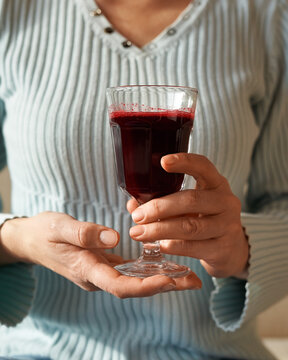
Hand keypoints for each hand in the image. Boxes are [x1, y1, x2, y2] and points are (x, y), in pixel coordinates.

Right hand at [0, 211, 200, 297]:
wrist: (31, 239)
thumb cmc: (43, 232)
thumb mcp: (60, 227)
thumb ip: (85, 233)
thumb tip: (115, 238)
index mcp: (86, 270)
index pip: (121, 285)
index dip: (147, 286)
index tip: (171, 280)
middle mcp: (97, 276)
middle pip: (135, 287)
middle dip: (165, 285)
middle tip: (193, 280)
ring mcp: (101, 271)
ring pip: (135, 280)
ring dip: (162, 278)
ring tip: (188, 274)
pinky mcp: (103, 263)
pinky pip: (129, 269)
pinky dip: (148, 267)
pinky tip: (165, 261)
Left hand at [127, 154, 249, 278]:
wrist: (231, 249)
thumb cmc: (204, 220)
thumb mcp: (189, 206)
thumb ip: (164, 201)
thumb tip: (133, 205)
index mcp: (216, 184)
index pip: (203, 166)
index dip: (184, 162)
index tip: (162, 161)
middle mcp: (226, 202)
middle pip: (191, 200)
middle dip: (159, 207)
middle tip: (137, 216)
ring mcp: (227, 226)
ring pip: (190, 226)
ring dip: (160, 229)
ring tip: (138, 232)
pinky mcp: (223, 248)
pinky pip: (194, 247)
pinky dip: (173, 246)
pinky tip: (159, 245)